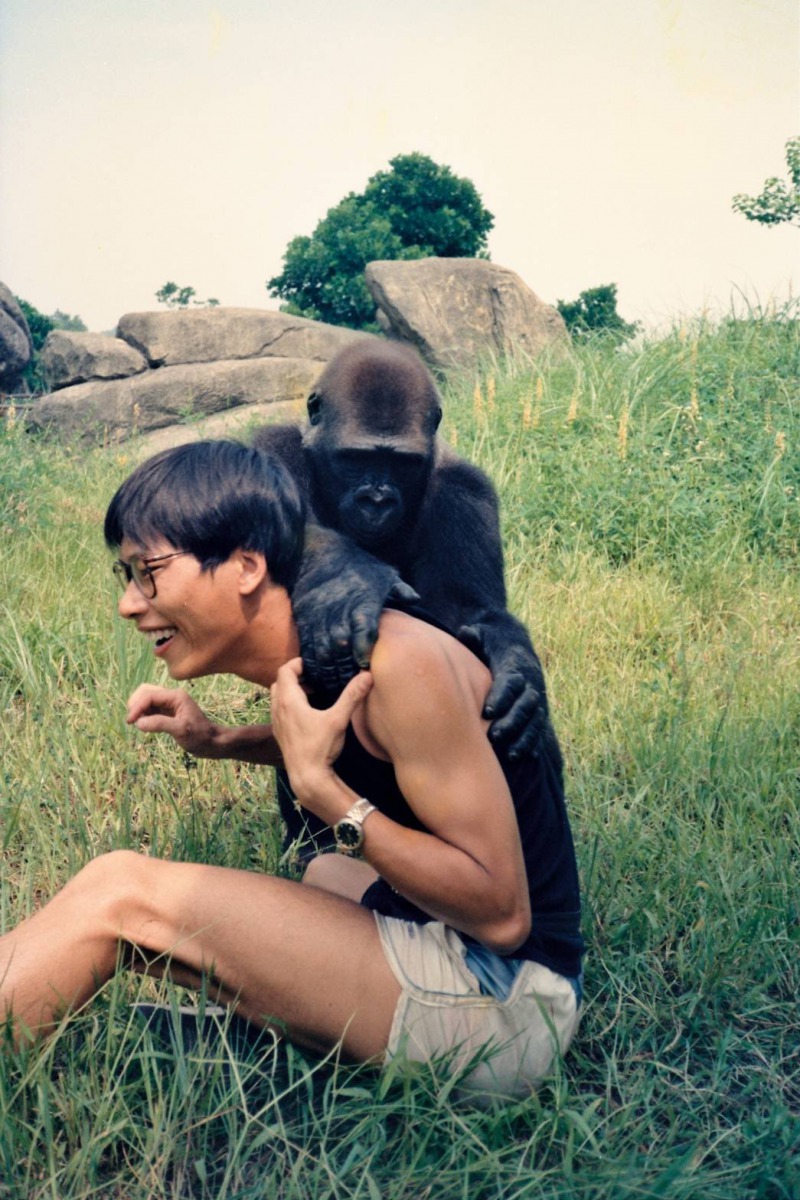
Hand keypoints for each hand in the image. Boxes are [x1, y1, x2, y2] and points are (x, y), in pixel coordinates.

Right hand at [125, 684, 220, 756]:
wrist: (211, 743)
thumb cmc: (200, 736)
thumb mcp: (181, 730)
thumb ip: (160, 724)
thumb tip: (139, 722)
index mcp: (176, 696)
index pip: (149, 695)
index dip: (137, 706)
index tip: (130, 721)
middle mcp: (171, 697)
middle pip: (145, 692)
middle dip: (136, 704)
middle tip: (133, 721)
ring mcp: (169, 704)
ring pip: (146, 700)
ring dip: (139, 710)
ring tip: (139, 724)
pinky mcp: (166, 713)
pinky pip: (149, 709)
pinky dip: (143, 715)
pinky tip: (145, 726)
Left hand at [269, 658, 372, 804]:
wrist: (307, 777)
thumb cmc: (320, 747)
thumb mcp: (338, 719)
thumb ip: (352, 696)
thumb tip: (367, 675)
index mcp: (289, 700)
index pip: (285, 670)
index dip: (297, 663)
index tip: (313, 663)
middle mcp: (278, 709)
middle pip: (280, 682)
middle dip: (295, 676)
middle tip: (314, 677)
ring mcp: (276, 722)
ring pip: (278, 697)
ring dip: (291, 691)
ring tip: (312, 693)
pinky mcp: (280, 734)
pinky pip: (279, 711)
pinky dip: (289, 705)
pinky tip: (307, 714)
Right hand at [293, 525, 417, 692]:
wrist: (316, 553)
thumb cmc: (355, 565)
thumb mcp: (383, 572)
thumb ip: (400, 588)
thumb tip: (416, 599)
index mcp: (361, 602)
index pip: (363, 628)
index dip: (364, 648)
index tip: (365, 664)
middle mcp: (339, 612)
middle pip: (341, 645)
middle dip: (346, 668)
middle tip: (352, 686)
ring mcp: (320, 618)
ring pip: (323, 650)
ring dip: (329, 671)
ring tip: (336, 688)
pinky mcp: (305, 622)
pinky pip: (308, 647)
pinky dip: (313, 665)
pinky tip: (319, 677)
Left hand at [459, 624, 547, 760]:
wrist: (514, 641)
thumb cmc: (491, 641)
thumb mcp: (483, 633)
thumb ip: (475, 636)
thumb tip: (466, 633)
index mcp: (516, 665)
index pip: (511, 682)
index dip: (501, 697)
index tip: (487, 711)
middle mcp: (530, 682)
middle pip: (525, 705)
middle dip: (511, 722)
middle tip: (493, 736)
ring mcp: (536, 698)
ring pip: (535, 720)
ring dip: (524, 738)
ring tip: (510, 754)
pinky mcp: (537, 711)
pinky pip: (538, 729)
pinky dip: (531, 743)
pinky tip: (521, 758)